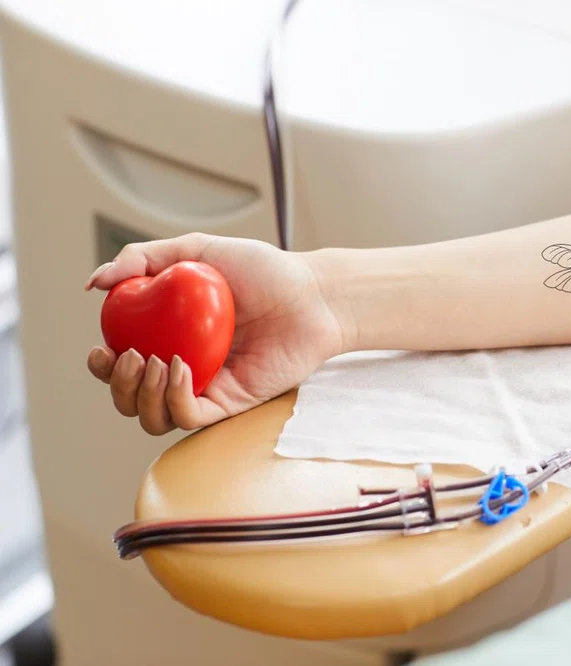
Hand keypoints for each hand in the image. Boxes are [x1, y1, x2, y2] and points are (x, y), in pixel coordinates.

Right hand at [85, 233, 344, 434]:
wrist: (312, 294)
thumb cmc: (265, 271)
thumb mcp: (197, 250)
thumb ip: (143, 257)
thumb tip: (95, 282)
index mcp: (170, 338)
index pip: (123, 365)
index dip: (103, 366)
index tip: (102, 348)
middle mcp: (185, 368)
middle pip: (131, 399)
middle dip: (118, 385)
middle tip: (131, 356)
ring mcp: (207, 388)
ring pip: (154, 417)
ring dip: (141, 395)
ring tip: (155, 361)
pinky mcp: (231, 403)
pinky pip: (189, 416)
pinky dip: (174, 398)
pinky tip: (179, 367)